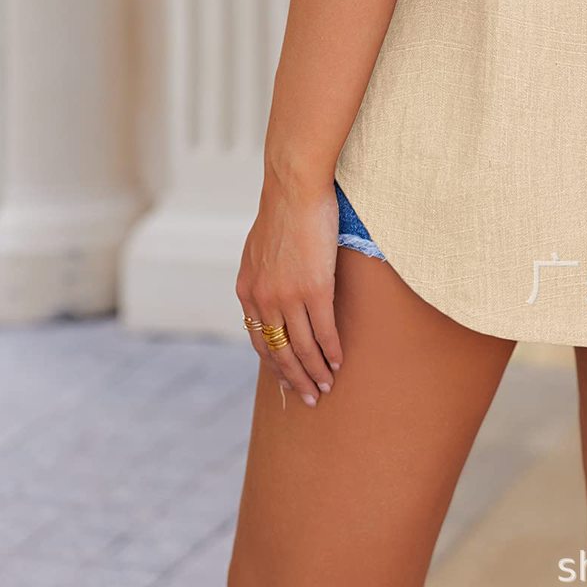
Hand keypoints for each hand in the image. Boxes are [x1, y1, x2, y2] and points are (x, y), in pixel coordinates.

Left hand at [236, 178, 343, 406]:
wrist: (293, 188)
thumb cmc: (282, 210)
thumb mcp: (258, 248)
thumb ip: (262, 273)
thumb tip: (270, 286)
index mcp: (247, 291)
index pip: (258, 340)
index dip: (274, 364)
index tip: (286, 380)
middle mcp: (263, 300)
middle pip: (279, 353)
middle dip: (294, 379)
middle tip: (308, 398)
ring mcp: (288, 297)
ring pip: (302, 348)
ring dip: (315, 372)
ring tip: (326, 386)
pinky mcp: (315, 289)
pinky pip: (324, 331)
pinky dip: (331, 351)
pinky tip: (339, 361)